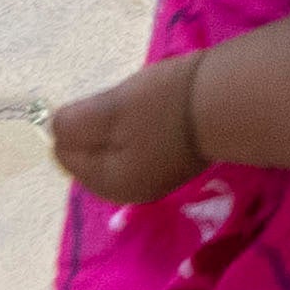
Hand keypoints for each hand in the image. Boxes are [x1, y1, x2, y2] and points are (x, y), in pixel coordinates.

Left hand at [50, 59, 207, 202]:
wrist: (236, 100)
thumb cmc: (166, 105)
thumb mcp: (109, 109)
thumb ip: (73, 124)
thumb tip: (53, 129)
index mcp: (109, 183)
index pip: (66, 153)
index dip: (74, 122)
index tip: (97, 99)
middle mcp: (132, 190)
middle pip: (94, 152)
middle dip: (99, 125)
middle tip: (122, 99)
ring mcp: (160, 176)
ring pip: (120, 145)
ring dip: (122, 122)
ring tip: (144, 99)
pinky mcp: (181, 159)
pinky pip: (146, 142)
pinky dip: (146, 124)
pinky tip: (163, 105)